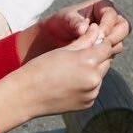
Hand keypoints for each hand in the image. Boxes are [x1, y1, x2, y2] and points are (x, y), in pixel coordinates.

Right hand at [0, 22, 114, 132]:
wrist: (26, 96)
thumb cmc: (41, 67)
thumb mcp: (63, 50)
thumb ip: (84, 40)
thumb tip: (97, 29)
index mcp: (88, 62)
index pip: (106, 46)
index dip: (100, 40)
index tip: (94, 37)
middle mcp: (93, 79)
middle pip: (106, 61)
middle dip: (98, 56)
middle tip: (82, 53)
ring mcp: (91, 93)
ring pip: (101, 75)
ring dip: (93, 70)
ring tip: (74, 69)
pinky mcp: (88, 103)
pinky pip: (94, 89)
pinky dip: (87, 84)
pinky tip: (71, 82)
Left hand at [26, 0, 130, 61]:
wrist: (55, 37)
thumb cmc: (60, 22)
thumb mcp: (65, 19)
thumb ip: (75, 22)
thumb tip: (83, 29)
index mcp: (102, 5)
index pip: (112, 15)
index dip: (107, 25)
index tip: (98, 36)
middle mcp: (111, 18)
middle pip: (123, 27)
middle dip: (114, 37)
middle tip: (101, 46)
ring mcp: (112, 33)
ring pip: (120, 41)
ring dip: (110, 48)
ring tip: (95, 53)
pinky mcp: (109, 46)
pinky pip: (113, 52)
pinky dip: (105, 56)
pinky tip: (93, 58)